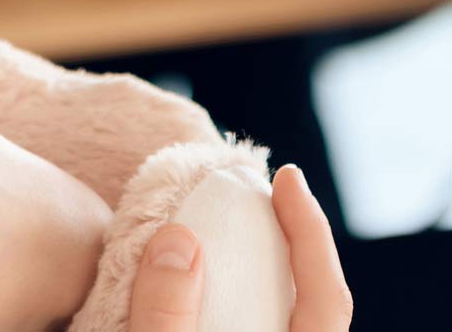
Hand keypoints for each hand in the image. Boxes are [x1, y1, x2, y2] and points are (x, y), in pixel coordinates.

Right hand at [126, 165, 351, 330]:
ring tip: (241, 216)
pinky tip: (208, 262)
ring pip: (283, 309)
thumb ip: (165, 313)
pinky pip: (253, 316)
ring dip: (265, 258)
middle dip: (296, 236)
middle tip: (268, 186)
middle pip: (313, 299)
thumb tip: (180, 238)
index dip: (311, 233)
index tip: (287, 177)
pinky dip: (239, 280)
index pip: (327, 300)